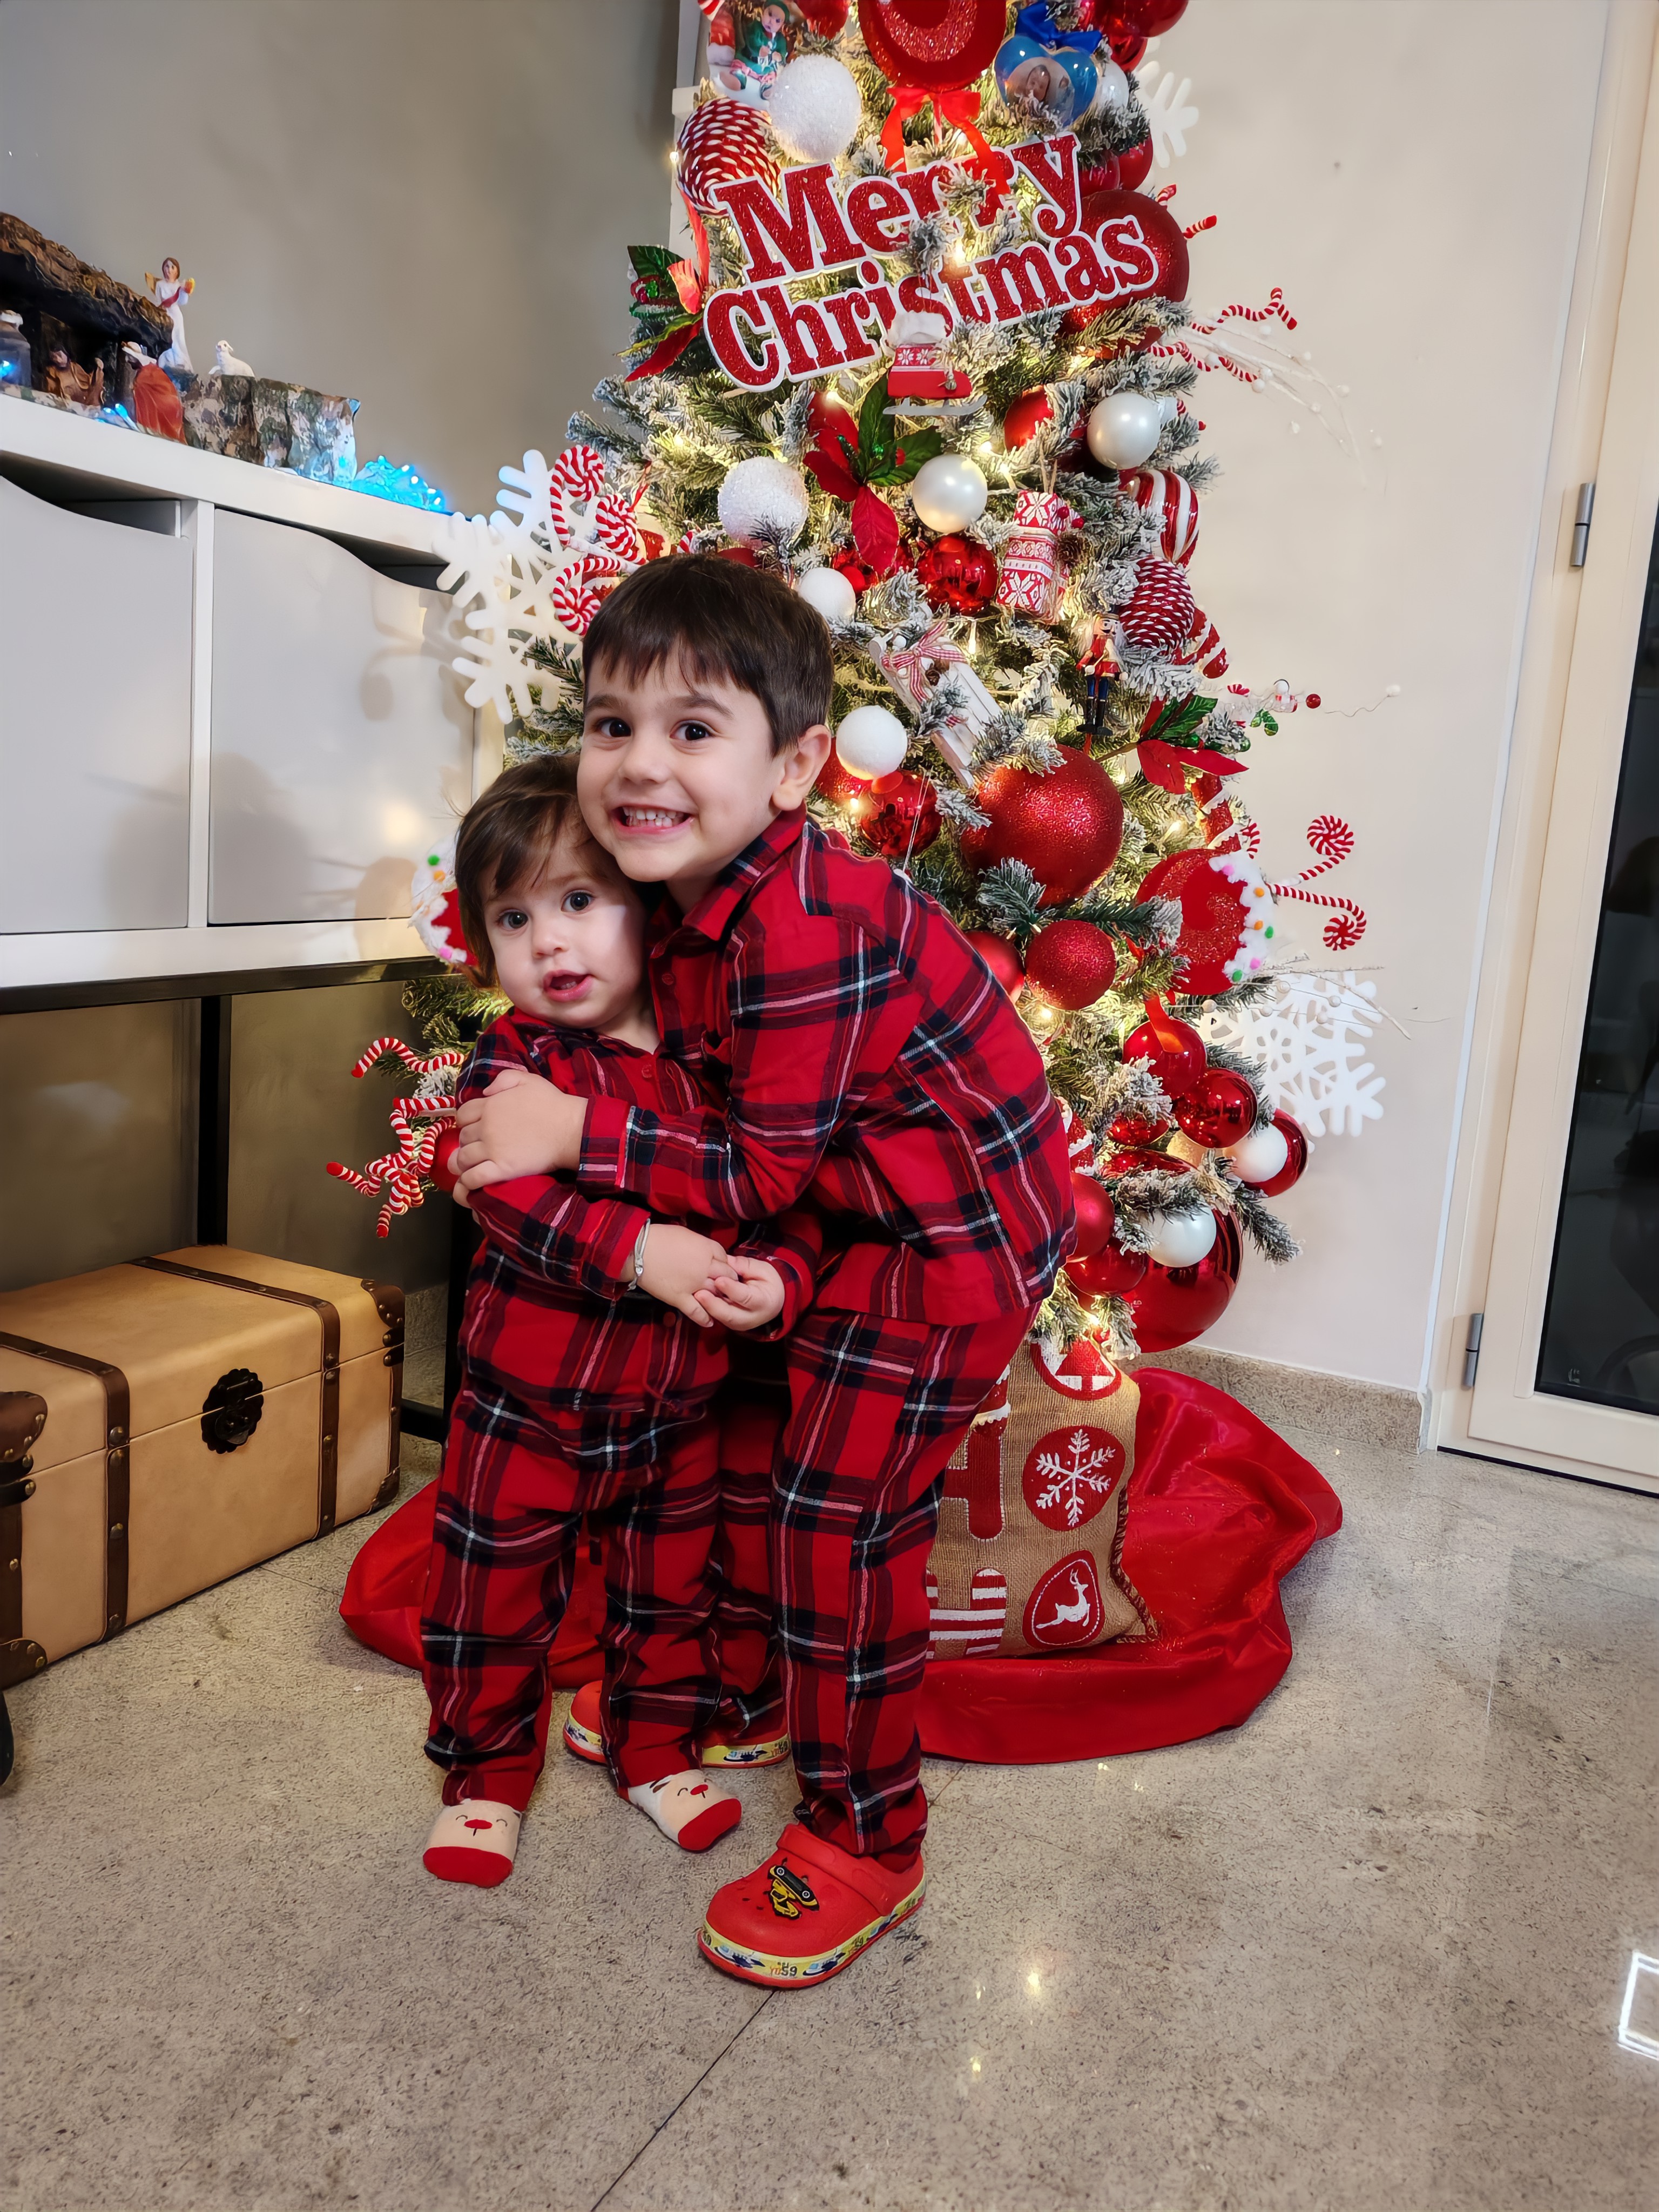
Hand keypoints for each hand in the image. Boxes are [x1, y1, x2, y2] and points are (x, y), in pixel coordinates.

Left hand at [454, 1071, 586, 1189]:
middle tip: (478, 1148)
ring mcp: (493, 1149)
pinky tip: (471, 1182)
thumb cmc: (552, 1104)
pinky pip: (475, 1177)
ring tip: (471, 1166)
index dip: (466, 1122)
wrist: (570, 1129)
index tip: (475, 1127)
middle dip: (467, 1143)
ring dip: (464, 1163)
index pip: (463, 1115)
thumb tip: (486, 1092)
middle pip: (463, 1137)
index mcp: (490, 1105)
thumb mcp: (528, 1080)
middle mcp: (487, 1127)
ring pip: (464, 1158)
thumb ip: (503, 1079)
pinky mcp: (502, 1169)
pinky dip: (468, 1181)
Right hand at [635, 1223, 730, 1326]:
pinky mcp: (680, 1298)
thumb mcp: (686, 1234)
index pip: (725, 1258)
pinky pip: (697, 1312)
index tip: (721, 1267)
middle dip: (727, 1280)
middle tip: (725, 1285)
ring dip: (720, 1299)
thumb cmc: (660, 1237)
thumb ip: (701, 1244)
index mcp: (706, 1249)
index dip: (724, 1263)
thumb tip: (706, 1251)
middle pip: (726, 1276)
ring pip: (715, 1295)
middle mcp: (705, 1268)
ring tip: (721, 1303)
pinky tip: (710, 1322)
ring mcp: (694, 1285)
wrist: (638, 1251)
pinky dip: (705, 1319)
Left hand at [695, 1255, 785, 1332]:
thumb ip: (745, 1266)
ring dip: (706, 1308)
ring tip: (694, 1295)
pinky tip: (696, 1300)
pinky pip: (716, 1318)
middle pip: (729, 1314)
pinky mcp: (730, 1324)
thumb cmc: (767, 1282)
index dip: (731, 1289)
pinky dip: (706, 1310)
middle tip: (699, 1293)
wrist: (772, 1301)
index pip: (745, 1297)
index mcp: (763, 1302)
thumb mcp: (763, 1269)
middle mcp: (751, 1317)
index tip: (719, 1280)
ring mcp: (739, 1323)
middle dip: (713, 1305)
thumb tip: (727, 1262)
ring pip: (720, 1318)